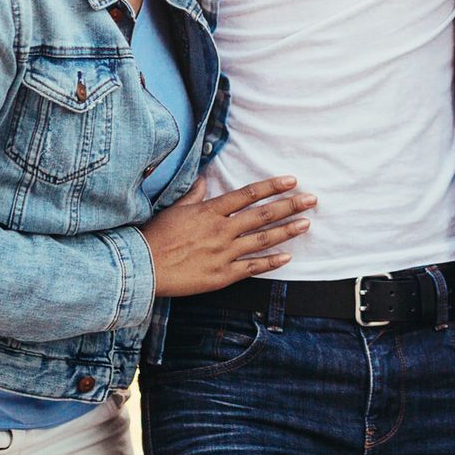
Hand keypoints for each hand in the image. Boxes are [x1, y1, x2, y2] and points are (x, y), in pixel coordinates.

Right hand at [142, 175, 316, 296]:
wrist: (142, 268)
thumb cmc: (156, 236)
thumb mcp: (175, 209)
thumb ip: (195, 194)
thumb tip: (205, 179)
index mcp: (210, 211)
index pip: (248, 194)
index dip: (272, 187)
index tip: (292, 181)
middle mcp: (222, 230)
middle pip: (263, 215)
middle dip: (290, 206)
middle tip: (312, 199)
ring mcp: (224, 253)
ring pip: (262, 239)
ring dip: (287, 231)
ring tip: (306, 223)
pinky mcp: (222, 275)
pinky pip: (252, 268)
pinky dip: (271, 262)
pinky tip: (287, 257)